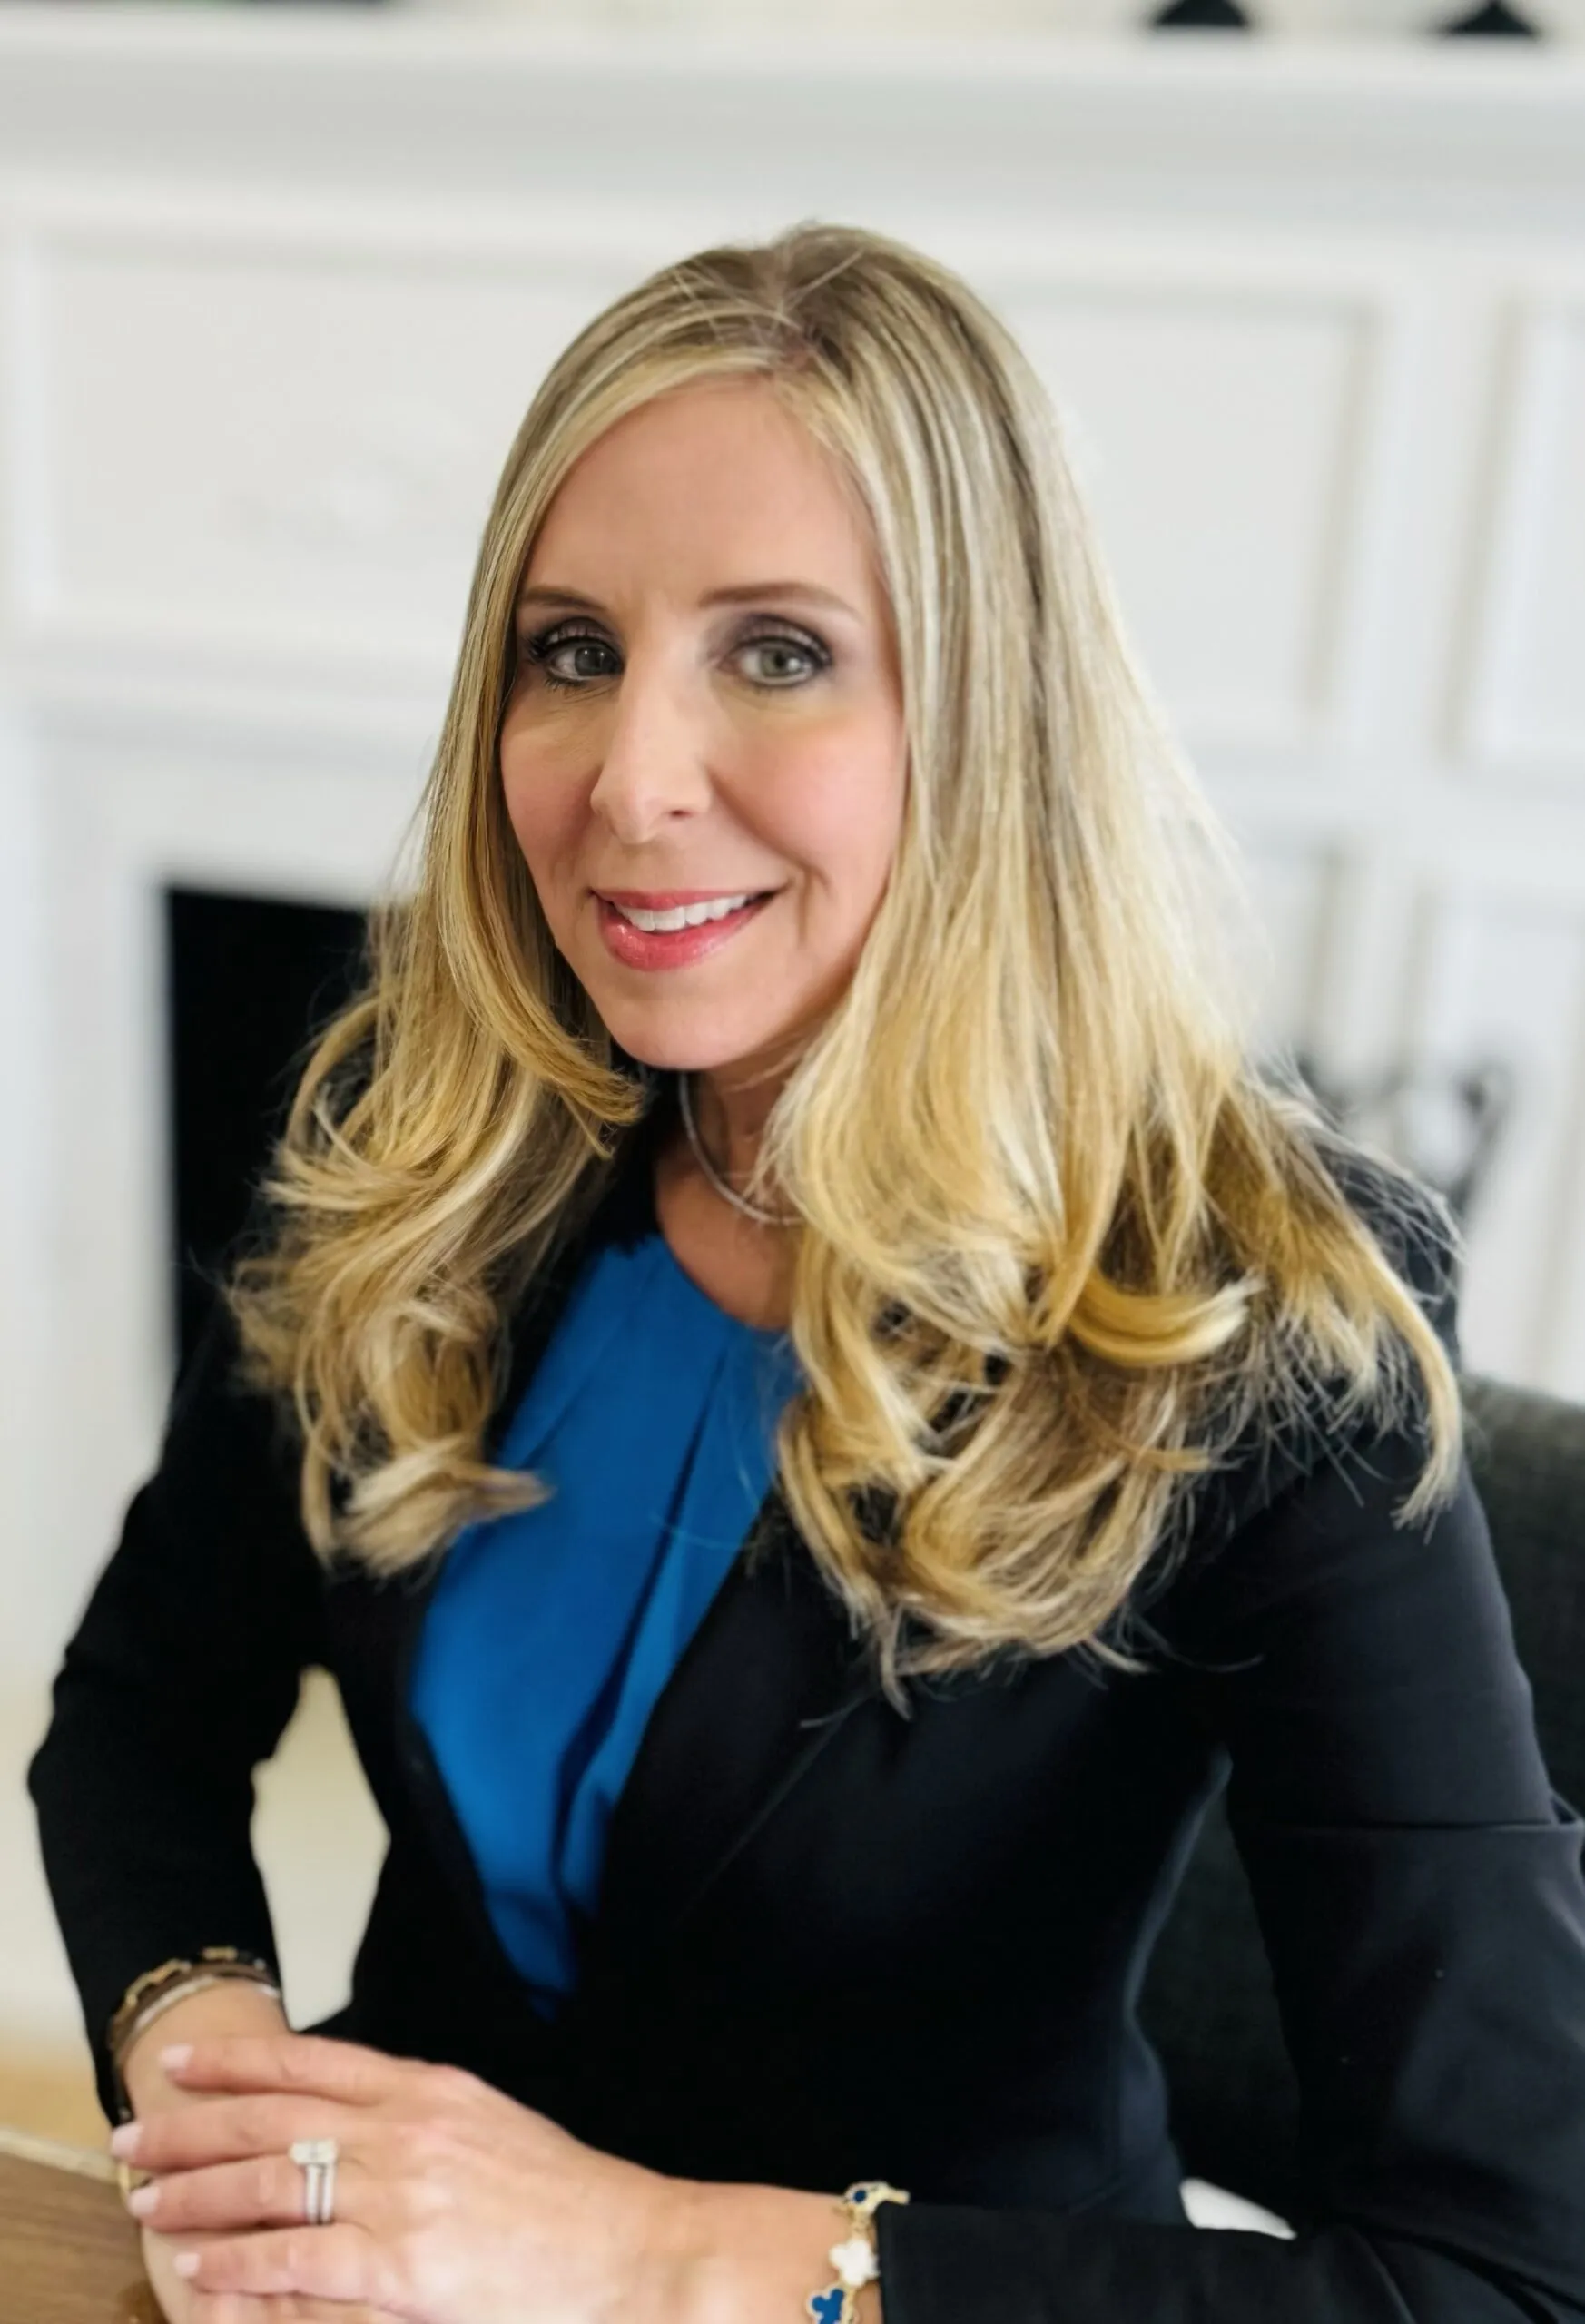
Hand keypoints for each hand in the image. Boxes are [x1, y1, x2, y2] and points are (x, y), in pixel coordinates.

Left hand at [109, 2030, 696, 2323]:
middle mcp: (407, 2130)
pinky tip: (198, 2263)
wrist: (633, 2254)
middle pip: (272, 2117)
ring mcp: (402, 2197)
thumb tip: (368, 2113)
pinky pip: (295, 2259)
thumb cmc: (570, 2203)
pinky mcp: (401, 2268)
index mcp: (429, 2089)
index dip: (237, 2061)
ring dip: (198, 2192)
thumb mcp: (493, 2128)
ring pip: (270, 2183)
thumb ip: (426, 2117)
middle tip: (134, 2134)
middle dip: (191, 2126)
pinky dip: (237, 2260)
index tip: (183, 2062)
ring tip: (148, 2201)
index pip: (310, 2062)